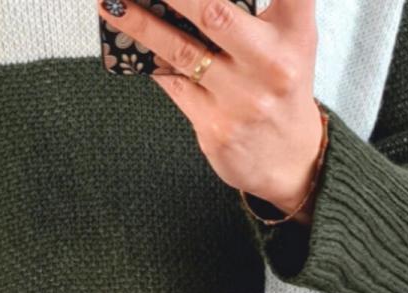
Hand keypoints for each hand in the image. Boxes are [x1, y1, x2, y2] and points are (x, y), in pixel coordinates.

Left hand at [99, 0, 324, 218]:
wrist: (291, 161)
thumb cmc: (282, 85)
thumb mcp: (293, 35)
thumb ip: (270, 1)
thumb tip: (195, 0)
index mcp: (295, 32)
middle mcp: (272, 65)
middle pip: (214, 13)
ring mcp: (241, 99)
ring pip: (181, 50)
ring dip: (140, 24)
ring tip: (111, 3)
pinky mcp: (214, 126)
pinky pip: (172, 83)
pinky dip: (149, 59)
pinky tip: (126, 41)